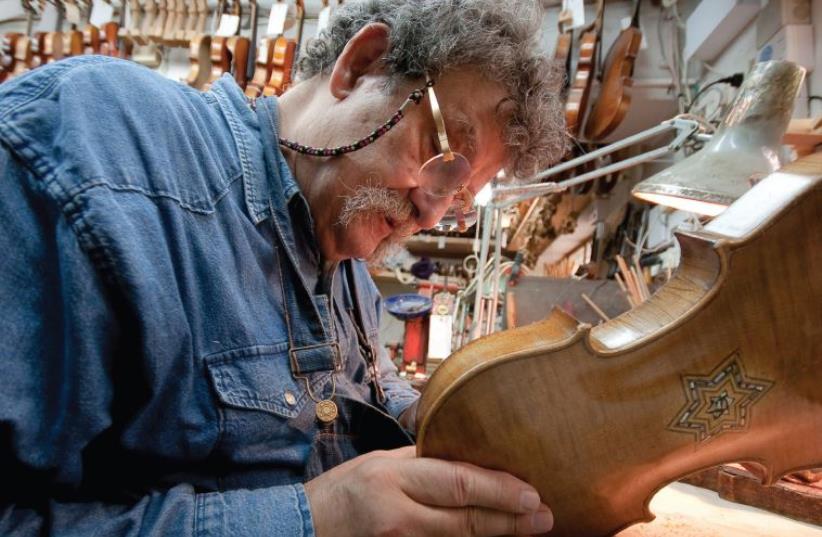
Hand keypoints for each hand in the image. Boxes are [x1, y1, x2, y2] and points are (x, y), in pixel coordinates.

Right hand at [304, 446, 552, 536]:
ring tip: (529, 529)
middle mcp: (397, 513)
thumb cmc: (341, 492)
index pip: (458, 482)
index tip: (531, 492)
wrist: (302, 529)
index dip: (499, 490)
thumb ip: (420, 460)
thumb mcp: (378, 463)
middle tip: (544, 516)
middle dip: (510, 519)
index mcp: (393, 477)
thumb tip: (466, 454)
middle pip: (465, 519)